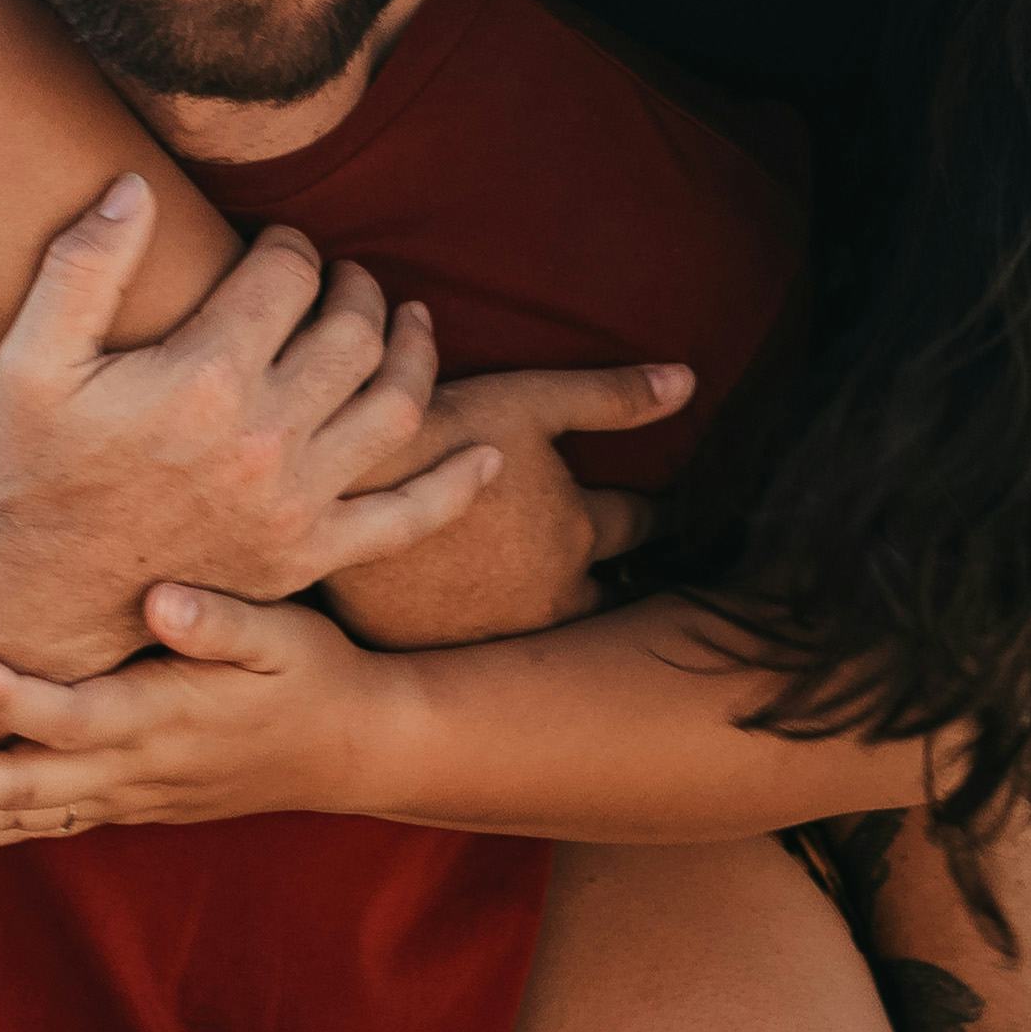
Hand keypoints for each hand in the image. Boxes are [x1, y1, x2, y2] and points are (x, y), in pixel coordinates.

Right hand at [0, 187, 472, 655]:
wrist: (30, 603)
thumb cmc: (23, 473)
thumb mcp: (31, 360)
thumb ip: (84, 265)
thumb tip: (135, 184)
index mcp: (205, 377)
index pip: (286, 275)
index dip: (290, 245)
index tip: (278, 244)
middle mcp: (265, 438)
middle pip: (354, 332)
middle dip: (355, 288)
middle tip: (343, 278)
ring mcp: (295, 503)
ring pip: (397, 407)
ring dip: (415, 353)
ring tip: (409, 323)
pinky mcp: (306, 558)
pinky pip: (405, 519)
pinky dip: (456, 486)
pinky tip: (486, 452)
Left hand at [0, 580, 396, 851]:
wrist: (353, 751)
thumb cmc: (315, 675)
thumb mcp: (285, 634)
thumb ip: (224, 621)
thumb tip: (163, 600)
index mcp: (163, 720)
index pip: (68, 713)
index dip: (2, 693)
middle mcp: (135, 770)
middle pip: (22, 785)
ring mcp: (128, 796)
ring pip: (24, 817)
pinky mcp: (129, 804)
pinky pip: (43, 826)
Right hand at [318, 360, 690, 654]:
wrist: (339, 489)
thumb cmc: (442, 431)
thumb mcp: (532, 401)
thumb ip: (611, 395)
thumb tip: (691, 379)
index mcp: (579, 533)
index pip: (640, 522)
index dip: (655, 512)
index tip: (667, 514)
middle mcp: (549, 595)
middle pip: (605, 597)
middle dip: (617, 584)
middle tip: (625, 576)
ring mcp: (493, 632)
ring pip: (548, 633)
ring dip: (558, 616)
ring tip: (556, 603)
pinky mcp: (436, 652)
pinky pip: (476, 652)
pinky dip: (486, 636)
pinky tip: (478, 624)